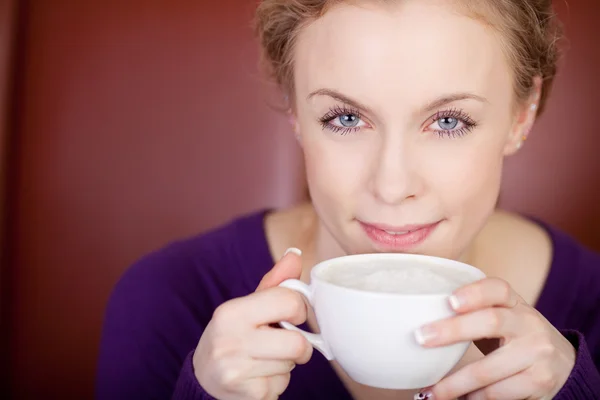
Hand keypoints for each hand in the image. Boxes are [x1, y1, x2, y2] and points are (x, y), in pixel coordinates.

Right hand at [194, 248, 312, 399]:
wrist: (203, 380)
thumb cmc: (233, 336)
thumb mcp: (247, 307)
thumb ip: (274, 283)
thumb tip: (295, 254)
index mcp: (231, 312)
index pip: (289, 302)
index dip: (299, 310)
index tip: (292, 316)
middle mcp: (230, 341)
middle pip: (298, 343)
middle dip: (299, 345)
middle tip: (283, 344)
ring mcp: (237, 371)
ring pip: (292, 366)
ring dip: (286, 364)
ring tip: (264, 359)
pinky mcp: (249, 396)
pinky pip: (283, 386)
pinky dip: (277, 382)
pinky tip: (258, 376)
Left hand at [414, 277, 575, 399]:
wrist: (563, 365)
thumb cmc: (514, 337)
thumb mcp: (502, 318)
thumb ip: (473, 313)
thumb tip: (419, 320)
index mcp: (515, 303)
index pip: (498, 288)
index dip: (474, 292)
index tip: (449, 301)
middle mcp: (529, 323)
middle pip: (491, 321)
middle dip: (453, 330)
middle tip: (421, 339)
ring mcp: (536, 352)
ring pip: (489, 369)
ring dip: (455, 383)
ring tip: (432, 391)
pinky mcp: (539, 381)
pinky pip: (498, 392)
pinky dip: (474, 397)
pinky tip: (459, 398)